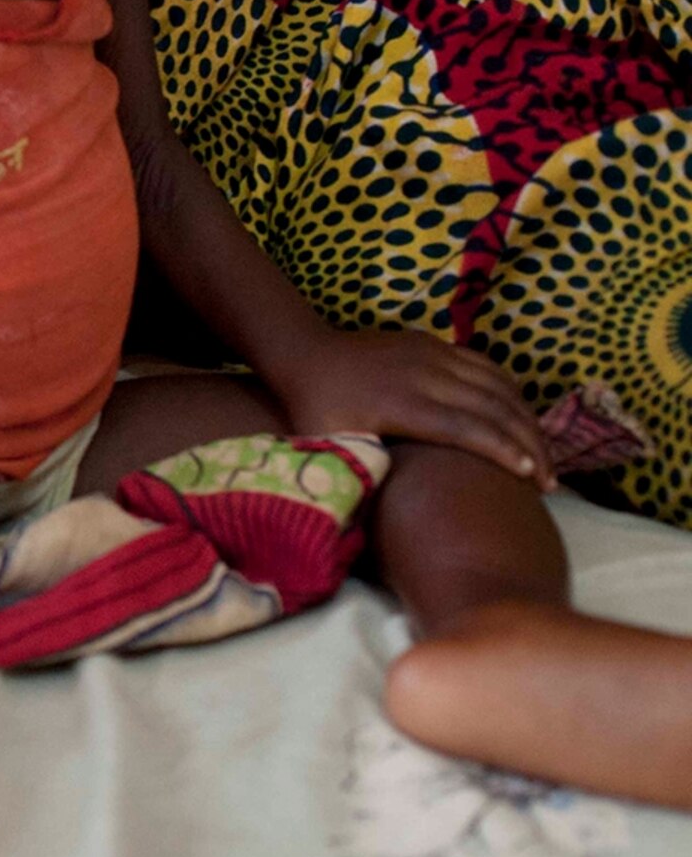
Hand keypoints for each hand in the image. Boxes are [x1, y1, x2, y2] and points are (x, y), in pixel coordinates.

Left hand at [269, 330, 552, 486]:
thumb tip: (383, 512)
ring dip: (528, 421)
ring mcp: (431, 354)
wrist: (304, 353)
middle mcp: (422, 374)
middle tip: (552, 484)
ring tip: (546, 459)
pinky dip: (513, 394)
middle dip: (530, 445)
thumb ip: (359, 472)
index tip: (534, 478)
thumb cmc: (315, 409)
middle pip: (493, 408)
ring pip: (498, 386)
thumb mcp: (327, 444)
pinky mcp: (435, 344)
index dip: (504, 451)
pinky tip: (525, 420)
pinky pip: (487, 367)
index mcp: (399, 403)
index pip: (466, 428)